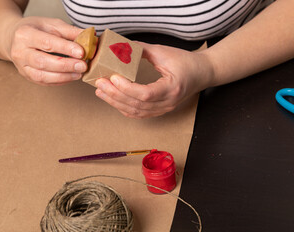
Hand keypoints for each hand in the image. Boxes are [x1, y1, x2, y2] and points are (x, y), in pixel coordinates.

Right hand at [6, 17, 86, 85]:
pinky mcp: (26, 76)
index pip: (47, 43)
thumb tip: (89, 37)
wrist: (14, 38)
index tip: (81, 52)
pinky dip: (59, 81)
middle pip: (43, 62)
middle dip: (65, 65)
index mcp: (25, 34)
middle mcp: (20, 52)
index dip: (65, 48)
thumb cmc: (35, 29)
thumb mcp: (51, 24)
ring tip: (78, 73)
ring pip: (42, 76)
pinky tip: (70, 77)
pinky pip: (44, 82)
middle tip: (82, 66)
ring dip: (63, 76)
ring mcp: (21, 66)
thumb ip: (69, 31)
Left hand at [95, 42, 213, 117]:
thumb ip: (141, 50)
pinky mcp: (160, 110)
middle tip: (100, 83)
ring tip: (101, 91)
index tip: (113, 77)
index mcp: (172, 88)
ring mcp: (164, 109)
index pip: (146, 94)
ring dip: (115, 102)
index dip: (127, 88)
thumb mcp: (164, 52)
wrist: (202, 73)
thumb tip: (119, 48)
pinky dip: (123, 108)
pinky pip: (139, 114)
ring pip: (135, 112)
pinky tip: (112, 100)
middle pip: (137, 105)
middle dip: (115, 95)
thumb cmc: (186, 62)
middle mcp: (168, 103)